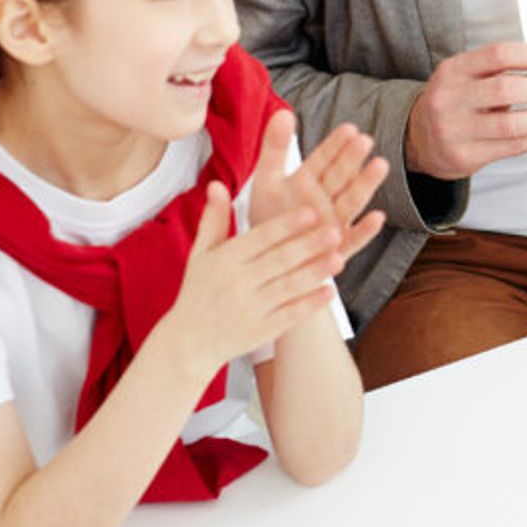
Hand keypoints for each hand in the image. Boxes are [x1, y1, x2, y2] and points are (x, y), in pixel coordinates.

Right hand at [161, 191, 343, 375]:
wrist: (187, 343)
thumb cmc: (197, 291)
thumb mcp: (200, 254)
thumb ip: (213, 219)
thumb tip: (216, 183)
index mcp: (224, 260)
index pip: (260, 238)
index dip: (286, 225)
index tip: (311, 210)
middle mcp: (237, 283)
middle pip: (279, 261)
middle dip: (308, 246)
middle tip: (334, 231)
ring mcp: (250, 309)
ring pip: (288, 287)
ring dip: (315, 273)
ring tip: (339, 259)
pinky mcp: (261, 331)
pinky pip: (289, 315)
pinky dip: (310, 304)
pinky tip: (330, 291)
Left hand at [245, 111, 388, 263]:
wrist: (268, 260)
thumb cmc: (269, 218)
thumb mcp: (267, 180)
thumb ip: (275, 148)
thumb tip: (282, 111)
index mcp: (308, 180)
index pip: (324, 158)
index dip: (335, 145)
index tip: (348, 128)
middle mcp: (326, 199)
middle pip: (341, 176)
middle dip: (352, 159)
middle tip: (364, 140)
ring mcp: (335, 223)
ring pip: (352, 201)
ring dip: (366, 184)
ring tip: (380, 165)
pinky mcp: (339, 248)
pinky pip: (355, 239)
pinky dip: (366, 230)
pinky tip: (378, 217)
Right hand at [405, 43, 526, 179]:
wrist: (416, 139)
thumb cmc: (454, 102)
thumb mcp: (465, 76)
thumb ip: (500, 71)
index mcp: (454, 70)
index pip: (501, 55)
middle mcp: (450, 98)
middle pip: (508, 90)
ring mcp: (455, 130)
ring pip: (514, 124)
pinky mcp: (465, 157)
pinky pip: (515, 147)